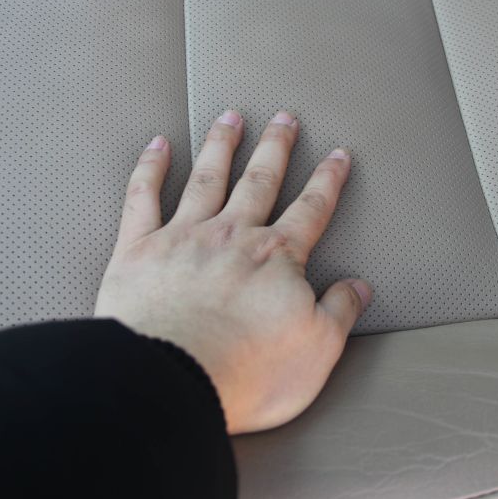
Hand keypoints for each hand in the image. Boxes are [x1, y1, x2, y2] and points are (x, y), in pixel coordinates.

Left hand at [95, 110, 371, 433]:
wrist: (171, 381)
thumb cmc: (245, 372)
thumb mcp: (317, 349)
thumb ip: (339, 311)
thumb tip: (358, 287)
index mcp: (276, 258)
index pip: (311, 209)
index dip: (327, 181)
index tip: (336, 157)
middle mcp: (232, 236)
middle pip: (259, 180)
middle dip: (275, 147)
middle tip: (285, 119)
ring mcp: (184, 237)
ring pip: (207, 177)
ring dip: (221, 145)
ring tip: (230, 118)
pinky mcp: (139, 250)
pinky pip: (144, 196)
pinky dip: (150, 168)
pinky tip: (158, 145)